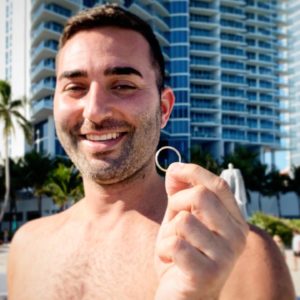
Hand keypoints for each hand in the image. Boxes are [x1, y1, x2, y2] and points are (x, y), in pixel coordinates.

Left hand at [155, 163, 248, 299]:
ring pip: (184, 220)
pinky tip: (171, 262)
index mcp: (234, 220)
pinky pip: (175, 245)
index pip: (218, 185)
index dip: (193, 171)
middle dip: (176, 203)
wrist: (183, 295)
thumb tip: (174, 167)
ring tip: (174, 247)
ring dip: (168, 232)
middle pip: (201, 196)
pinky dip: (164, 250)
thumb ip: (180, 194)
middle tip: (173, 221)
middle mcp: (237, 236)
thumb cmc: (183, 253)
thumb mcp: (180, 218)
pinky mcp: (208, 274)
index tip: (173, 170)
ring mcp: (226, 257)